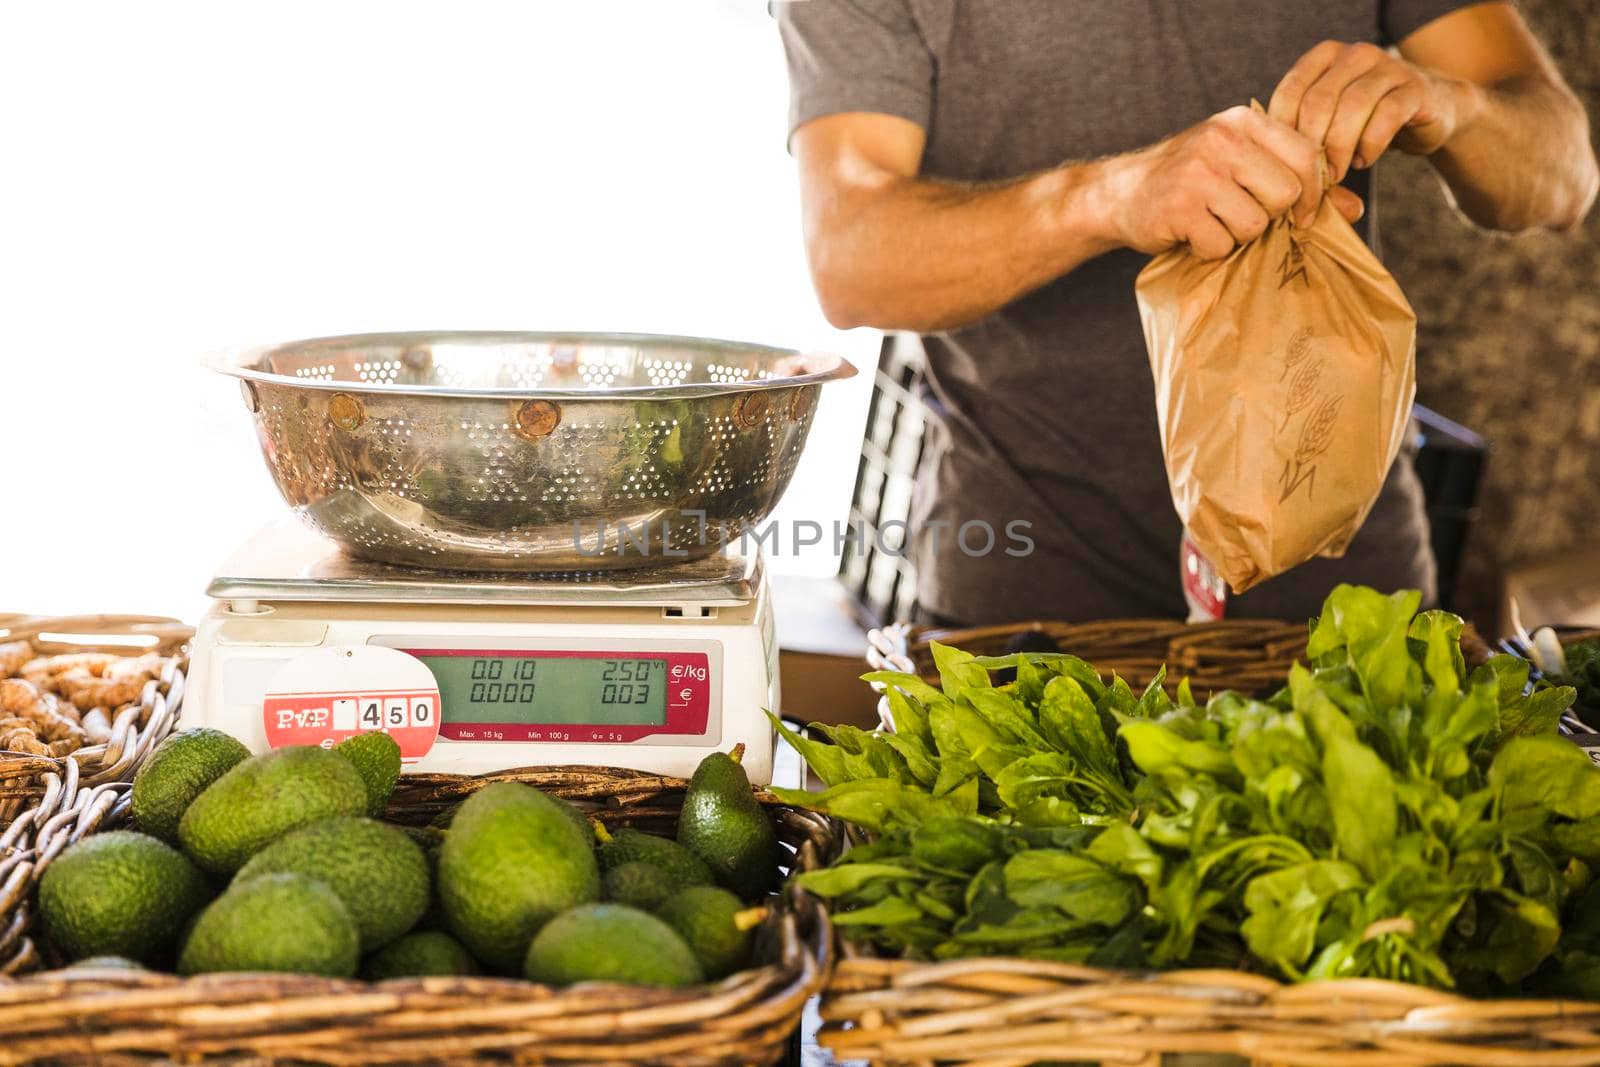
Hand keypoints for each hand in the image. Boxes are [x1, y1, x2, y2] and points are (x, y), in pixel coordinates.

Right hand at [1100, 105, 1361, 260]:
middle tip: (1242, 216)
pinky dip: (1210, 250)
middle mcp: (1222, 140)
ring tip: (1214, 223)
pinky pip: (1221, 244)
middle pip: (1286, 193)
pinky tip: (1192, 234)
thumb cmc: (1189, 182)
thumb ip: (1296, 182)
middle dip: (1270, 215)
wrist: (1119, 194)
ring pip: (1256, 223)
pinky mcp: (1179, 208)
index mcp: (1243, 122)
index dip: (1315, 192)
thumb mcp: (1241, 166)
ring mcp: (1198, 173)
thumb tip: (1355, 209)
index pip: (1306, 155)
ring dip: (1238, 236)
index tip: (1303, 215)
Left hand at [1270, 40, 1464, 182]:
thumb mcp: (1328, 123)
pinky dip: (1369, 146)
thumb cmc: (1365, 122)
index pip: (1288, 94)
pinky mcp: (1415, 88)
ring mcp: (1387, 67)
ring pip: (1351, 108)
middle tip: (1313, 179)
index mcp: (1323, 57)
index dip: (1282, 138)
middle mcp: (1354, 55)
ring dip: (1339, 150)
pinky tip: (1363, 160)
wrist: (1429, 112)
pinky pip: (1385, 117)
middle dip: (1311, 149)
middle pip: (1318, 103)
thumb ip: (1303, 138)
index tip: (1286, 168)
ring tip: (1337, 174)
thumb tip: (1277, 179)